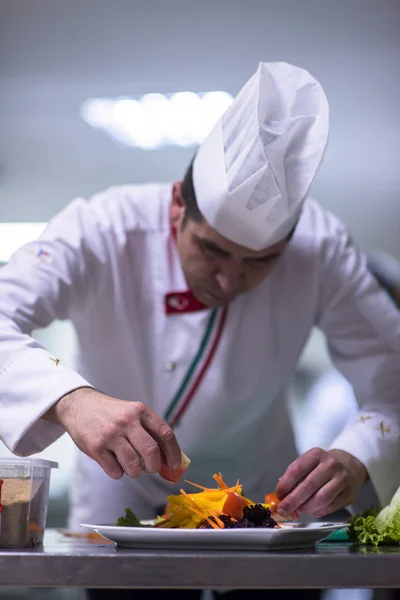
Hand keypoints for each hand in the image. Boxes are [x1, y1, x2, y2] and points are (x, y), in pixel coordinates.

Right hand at [43, 387, 181, 479]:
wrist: (79, 406)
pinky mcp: (96, 448)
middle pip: (151, 452)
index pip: (165, 433)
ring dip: (136, 472)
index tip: (175, 465)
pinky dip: (118, 472)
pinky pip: (115, 471)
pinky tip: (114, 462)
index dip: (174, 453)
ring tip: (131, 466)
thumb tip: (168, 459)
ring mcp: (111, 435)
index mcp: (140, 411)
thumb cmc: (112, 414)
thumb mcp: (133, 413)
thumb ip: (150, 431)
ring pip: (134, 465)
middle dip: (154, 466)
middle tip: (150, 468)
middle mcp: (127, 421)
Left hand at [274, 447, 367, 517]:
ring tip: (299, 511)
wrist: (350, 465)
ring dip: (307, 508)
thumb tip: (281, 497)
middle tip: (283, 510)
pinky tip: (314, 511)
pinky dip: (320, 511)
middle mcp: (330, 464)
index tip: (278, 496)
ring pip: (321, 498)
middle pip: (308, 485)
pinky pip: (332, 506)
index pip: (297, 469)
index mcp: (315, 454)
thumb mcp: (309, 464)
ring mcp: (341, 478)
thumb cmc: (323, 466)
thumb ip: (296, 478)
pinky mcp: (349, 492)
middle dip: (293, 500)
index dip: (285, 484)